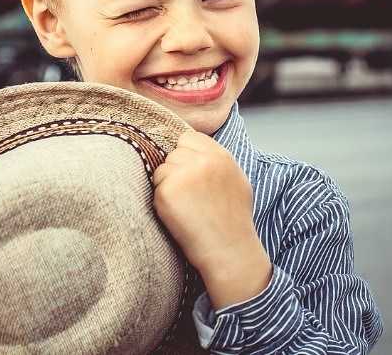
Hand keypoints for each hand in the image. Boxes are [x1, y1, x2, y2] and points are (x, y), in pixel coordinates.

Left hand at [152, 131, 271, 308]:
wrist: (230, 252)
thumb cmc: (233, 221)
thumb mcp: (236, 180)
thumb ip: (217, 161)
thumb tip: (193, 148)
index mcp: (221, 156)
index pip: (189, 138)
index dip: (187, 155)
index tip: (190, 174)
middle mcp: (203, 160)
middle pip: (173, 153)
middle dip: (177, 171)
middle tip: (190, 197)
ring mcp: (184, 174)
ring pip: (162, 169)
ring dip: (168, 186)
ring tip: (187, 207)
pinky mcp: (167, 191)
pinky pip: (155, 188)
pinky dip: (162, 202)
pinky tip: (179, 216)